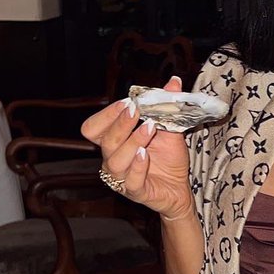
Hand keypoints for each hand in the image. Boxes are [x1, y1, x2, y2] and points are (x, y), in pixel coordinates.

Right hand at [81, 78, 193, 220]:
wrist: (180, 187)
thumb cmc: (169, 159)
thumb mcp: (170, 129)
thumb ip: (167, 107)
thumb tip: (174, 81)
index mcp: (114, 143)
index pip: (93, 128)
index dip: (107, 114)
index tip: (128, 102)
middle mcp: (112, 160)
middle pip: (104, 141)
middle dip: (120, 124)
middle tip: (137, 110)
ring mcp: (122, 178)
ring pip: (116, 160)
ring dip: (132, 142)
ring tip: (149, 129)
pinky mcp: (136, 192)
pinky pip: (130, 181)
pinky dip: (138, 166)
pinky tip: (146, 155)